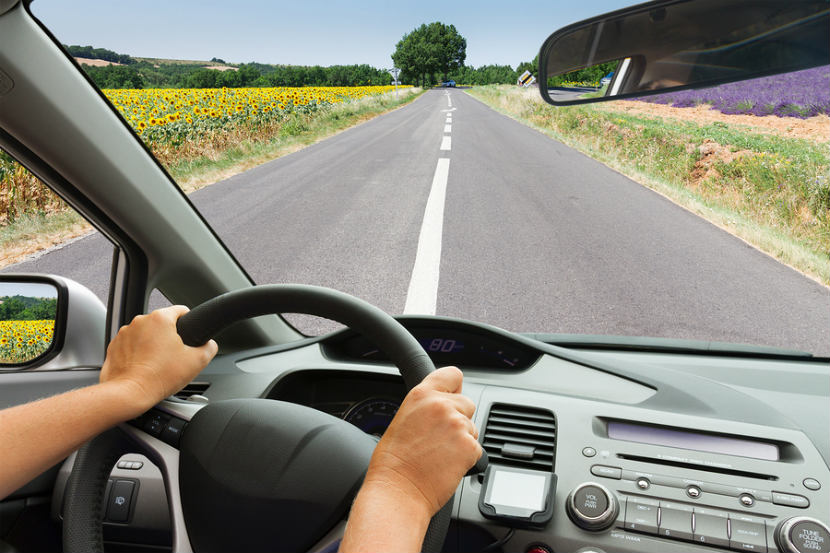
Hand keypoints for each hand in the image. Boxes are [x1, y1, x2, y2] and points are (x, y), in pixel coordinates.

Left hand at [99, 306, 217, 412]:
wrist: (130, 393)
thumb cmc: (159, 377)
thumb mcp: (197, 362)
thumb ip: (209, 347)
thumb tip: (209, 344)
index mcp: (160, 319)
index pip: (181, 310)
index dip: (190, 323)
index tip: (189, 336)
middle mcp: (140, 321)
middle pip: (163, 323)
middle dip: (169, 337)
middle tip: (174, 356)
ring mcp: (124, 333)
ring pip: (146, 334)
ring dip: (152, 344)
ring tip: (158, 364)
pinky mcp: (114, 346)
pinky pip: (131, 344)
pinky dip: (138, 353)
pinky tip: (144, 367)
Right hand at [363, 366, 481, 516]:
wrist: (398, 492)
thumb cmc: (393, 463)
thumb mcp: (403, 419)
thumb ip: (425, 407)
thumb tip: (441, 406)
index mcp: (422, 395)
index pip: (453, 374)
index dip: (455, 387)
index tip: (452, 395)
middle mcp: (442, 406)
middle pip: (467, 403)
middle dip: (459, 418)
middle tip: (439, 438)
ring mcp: (458, 426)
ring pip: (473, 427)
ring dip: (462, 440)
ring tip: (439, 454)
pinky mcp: (470, 447)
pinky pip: (477, 449)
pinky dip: (466, 458)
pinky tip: (446, 465)